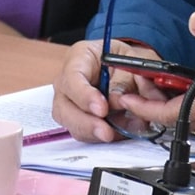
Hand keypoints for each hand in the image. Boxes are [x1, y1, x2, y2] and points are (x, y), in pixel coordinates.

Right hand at [52, 38, 168, 142]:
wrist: (125, 67)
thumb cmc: (123, 60)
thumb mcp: (131, 62)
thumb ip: (127, 81)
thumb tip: (120, 102)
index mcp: (79, 58)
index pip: (72, 77)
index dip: (85, 95)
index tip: (102, 109)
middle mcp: (67, 81)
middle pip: (64, 106)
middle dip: (86, 123)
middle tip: (107, 132)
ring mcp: (69, 102)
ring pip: (70, 123)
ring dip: (92, 132)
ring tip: (114, 134)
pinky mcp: (77, 118)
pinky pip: (82, 132)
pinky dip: (98, 137)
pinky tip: (115, 134)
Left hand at [117, 11, 194, 139]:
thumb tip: (194, 20)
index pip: (171, 113)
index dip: (145, 107)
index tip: (128, 97)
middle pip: (177, 120)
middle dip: (154, 105)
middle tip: (139, 86)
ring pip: (192, 123)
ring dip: (172, 108)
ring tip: (158, 88)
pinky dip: (191, 111)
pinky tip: (188, 94)